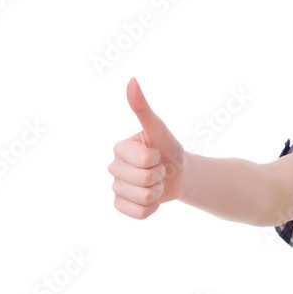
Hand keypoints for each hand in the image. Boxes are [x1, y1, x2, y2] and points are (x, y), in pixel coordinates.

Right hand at [108, 78, 185, 218]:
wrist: (178, 175)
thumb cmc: (169, 149)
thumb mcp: (159, 129)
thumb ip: (143, 108)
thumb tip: (131, 80)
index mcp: (119, 148)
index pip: (145, 159)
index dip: (159, 159)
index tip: (158, 154)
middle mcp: (113, 167)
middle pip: (143, 180)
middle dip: (160, 176)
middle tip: (160, 170)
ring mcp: (116, 188)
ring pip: (142, 197)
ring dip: (158, 192)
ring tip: (157, 183)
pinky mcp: (121, 206)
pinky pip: (138, 213)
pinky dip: (152, 208)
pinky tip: (152, 198)